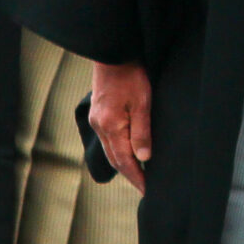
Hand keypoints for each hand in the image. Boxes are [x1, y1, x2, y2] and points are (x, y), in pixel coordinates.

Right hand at [89, 61, 152, 194]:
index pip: (124, 161)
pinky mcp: (98, 113)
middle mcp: (100, 126)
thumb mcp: (142, 103)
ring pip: (110, 150)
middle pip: (114, 158)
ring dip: (123, 163)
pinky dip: (118, 150)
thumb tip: (143, 159)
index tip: (147, 190)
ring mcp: (97, 120)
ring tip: (138, 174)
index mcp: (111, 126)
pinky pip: (108, 139)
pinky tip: (127, 152)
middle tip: (144, 187)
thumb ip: (142, 133)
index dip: (136, 177)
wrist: (113, 54)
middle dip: (130, 174)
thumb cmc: (131, 76)